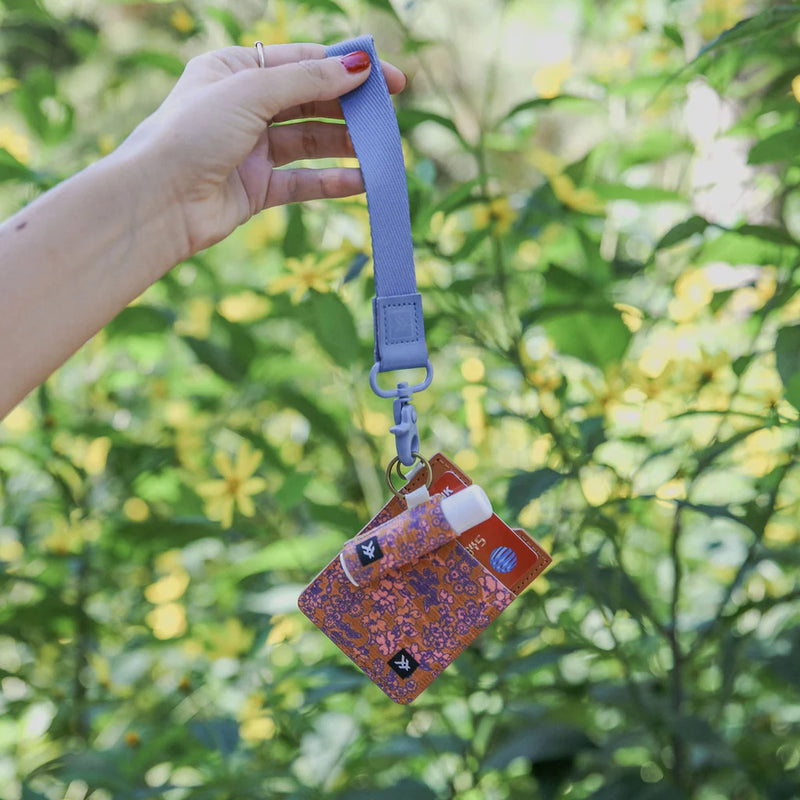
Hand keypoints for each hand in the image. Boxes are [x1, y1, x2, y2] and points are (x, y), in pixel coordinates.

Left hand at [120, 43, 406, 257]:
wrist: (158, 201)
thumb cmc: (191, 134)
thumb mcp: (251, 93)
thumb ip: (307, 80)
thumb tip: (358, 65)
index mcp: (234, 70)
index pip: (302, 61)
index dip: (346, 67)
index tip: (387, 78)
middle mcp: (243, 107)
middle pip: (310, 102)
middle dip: (349, 107)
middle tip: (388, 116)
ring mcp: (251, 150)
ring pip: (310, 143)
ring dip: (345, 146)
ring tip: (381, 151)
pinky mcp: (257, 189)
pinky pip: (302, 182)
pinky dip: (331, 182)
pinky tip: (361, 182)